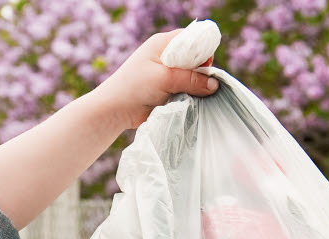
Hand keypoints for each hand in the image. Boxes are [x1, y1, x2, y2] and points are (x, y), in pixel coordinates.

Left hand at [94, 29, 217, 129]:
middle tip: (197, 84)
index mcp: (163, 43)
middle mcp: (166, 56)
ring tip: (192, 95)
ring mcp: (166, 74)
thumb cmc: (134, 87)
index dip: (202, 50)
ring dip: (195, 86)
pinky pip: (186, 90)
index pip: (192, 38)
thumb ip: (191, 79)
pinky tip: (189, 102)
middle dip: (200, 70)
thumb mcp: (165, 78)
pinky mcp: (166, 90)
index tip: (205, 65)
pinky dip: (189, 95)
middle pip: (195, 58)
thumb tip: (215, 85)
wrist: (113, 111)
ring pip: (192, 76)